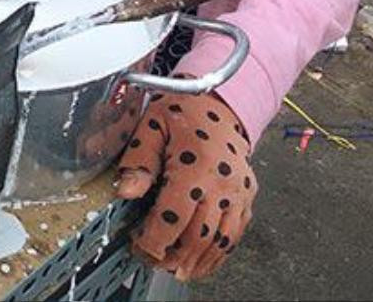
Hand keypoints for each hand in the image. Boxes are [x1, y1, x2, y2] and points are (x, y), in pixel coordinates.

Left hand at [115, 89, 256, 281]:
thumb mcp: (151, 127)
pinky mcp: (247, 196)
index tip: (139, 247)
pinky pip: (235, 234)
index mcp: (196, 166)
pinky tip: (201, 259)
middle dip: (173, 256)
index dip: (155, 239)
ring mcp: (239, 192)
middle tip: (153, 262)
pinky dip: (218, 252)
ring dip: (197, 261)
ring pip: (220, 241)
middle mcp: (223, 183)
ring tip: (175, 268)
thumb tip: (125, 191)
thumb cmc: (182, 112)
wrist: (219, 102)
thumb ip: (138, 161)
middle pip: (198, 235)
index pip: (174, 216)